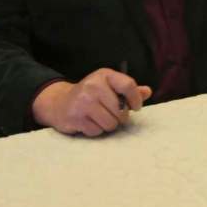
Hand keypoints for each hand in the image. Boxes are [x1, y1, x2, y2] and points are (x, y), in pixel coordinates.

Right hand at [32, 68, 151, 136]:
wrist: (59, 102)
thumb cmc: (91, 95)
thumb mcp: (109, 86)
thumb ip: (128, 90)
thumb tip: (147, 92)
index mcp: (104, 75)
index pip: (128, 85)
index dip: (136, 99)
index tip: (136, 107)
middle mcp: (92, 86)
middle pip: (120, 110)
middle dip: (120, 116)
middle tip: (113, 114)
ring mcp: (82, 102)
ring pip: (110, 123)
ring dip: (109, 125)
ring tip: (100, 118)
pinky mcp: (75, 117)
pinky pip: (97, 131)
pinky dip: (96, 130)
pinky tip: (89, 122)